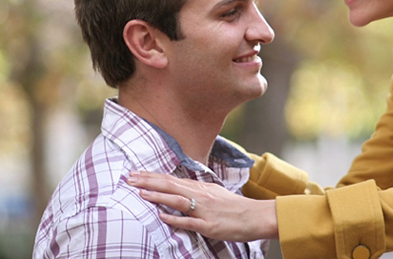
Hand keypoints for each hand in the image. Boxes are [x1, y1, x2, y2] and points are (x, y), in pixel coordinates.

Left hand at [127, 171, 277, 241]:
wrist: (256, 216)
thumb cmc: (236, 207)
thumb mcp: (216, 194)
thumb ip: (198, 191)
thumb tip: (182, 189)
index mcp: (202, 187)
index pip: (172, 179)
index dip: (152, 176)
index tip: (135, 173)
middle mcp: (201, 195)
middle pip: (171, 185)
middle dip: (148, 181)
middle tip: (128, 177)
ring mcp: (204, 210)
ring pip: (177, 200)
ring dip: (158, 195)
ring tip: (140, 192)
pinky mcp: (209, 225)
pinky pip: (189, 221)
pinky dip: (174, 218)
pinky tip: (162, 216)